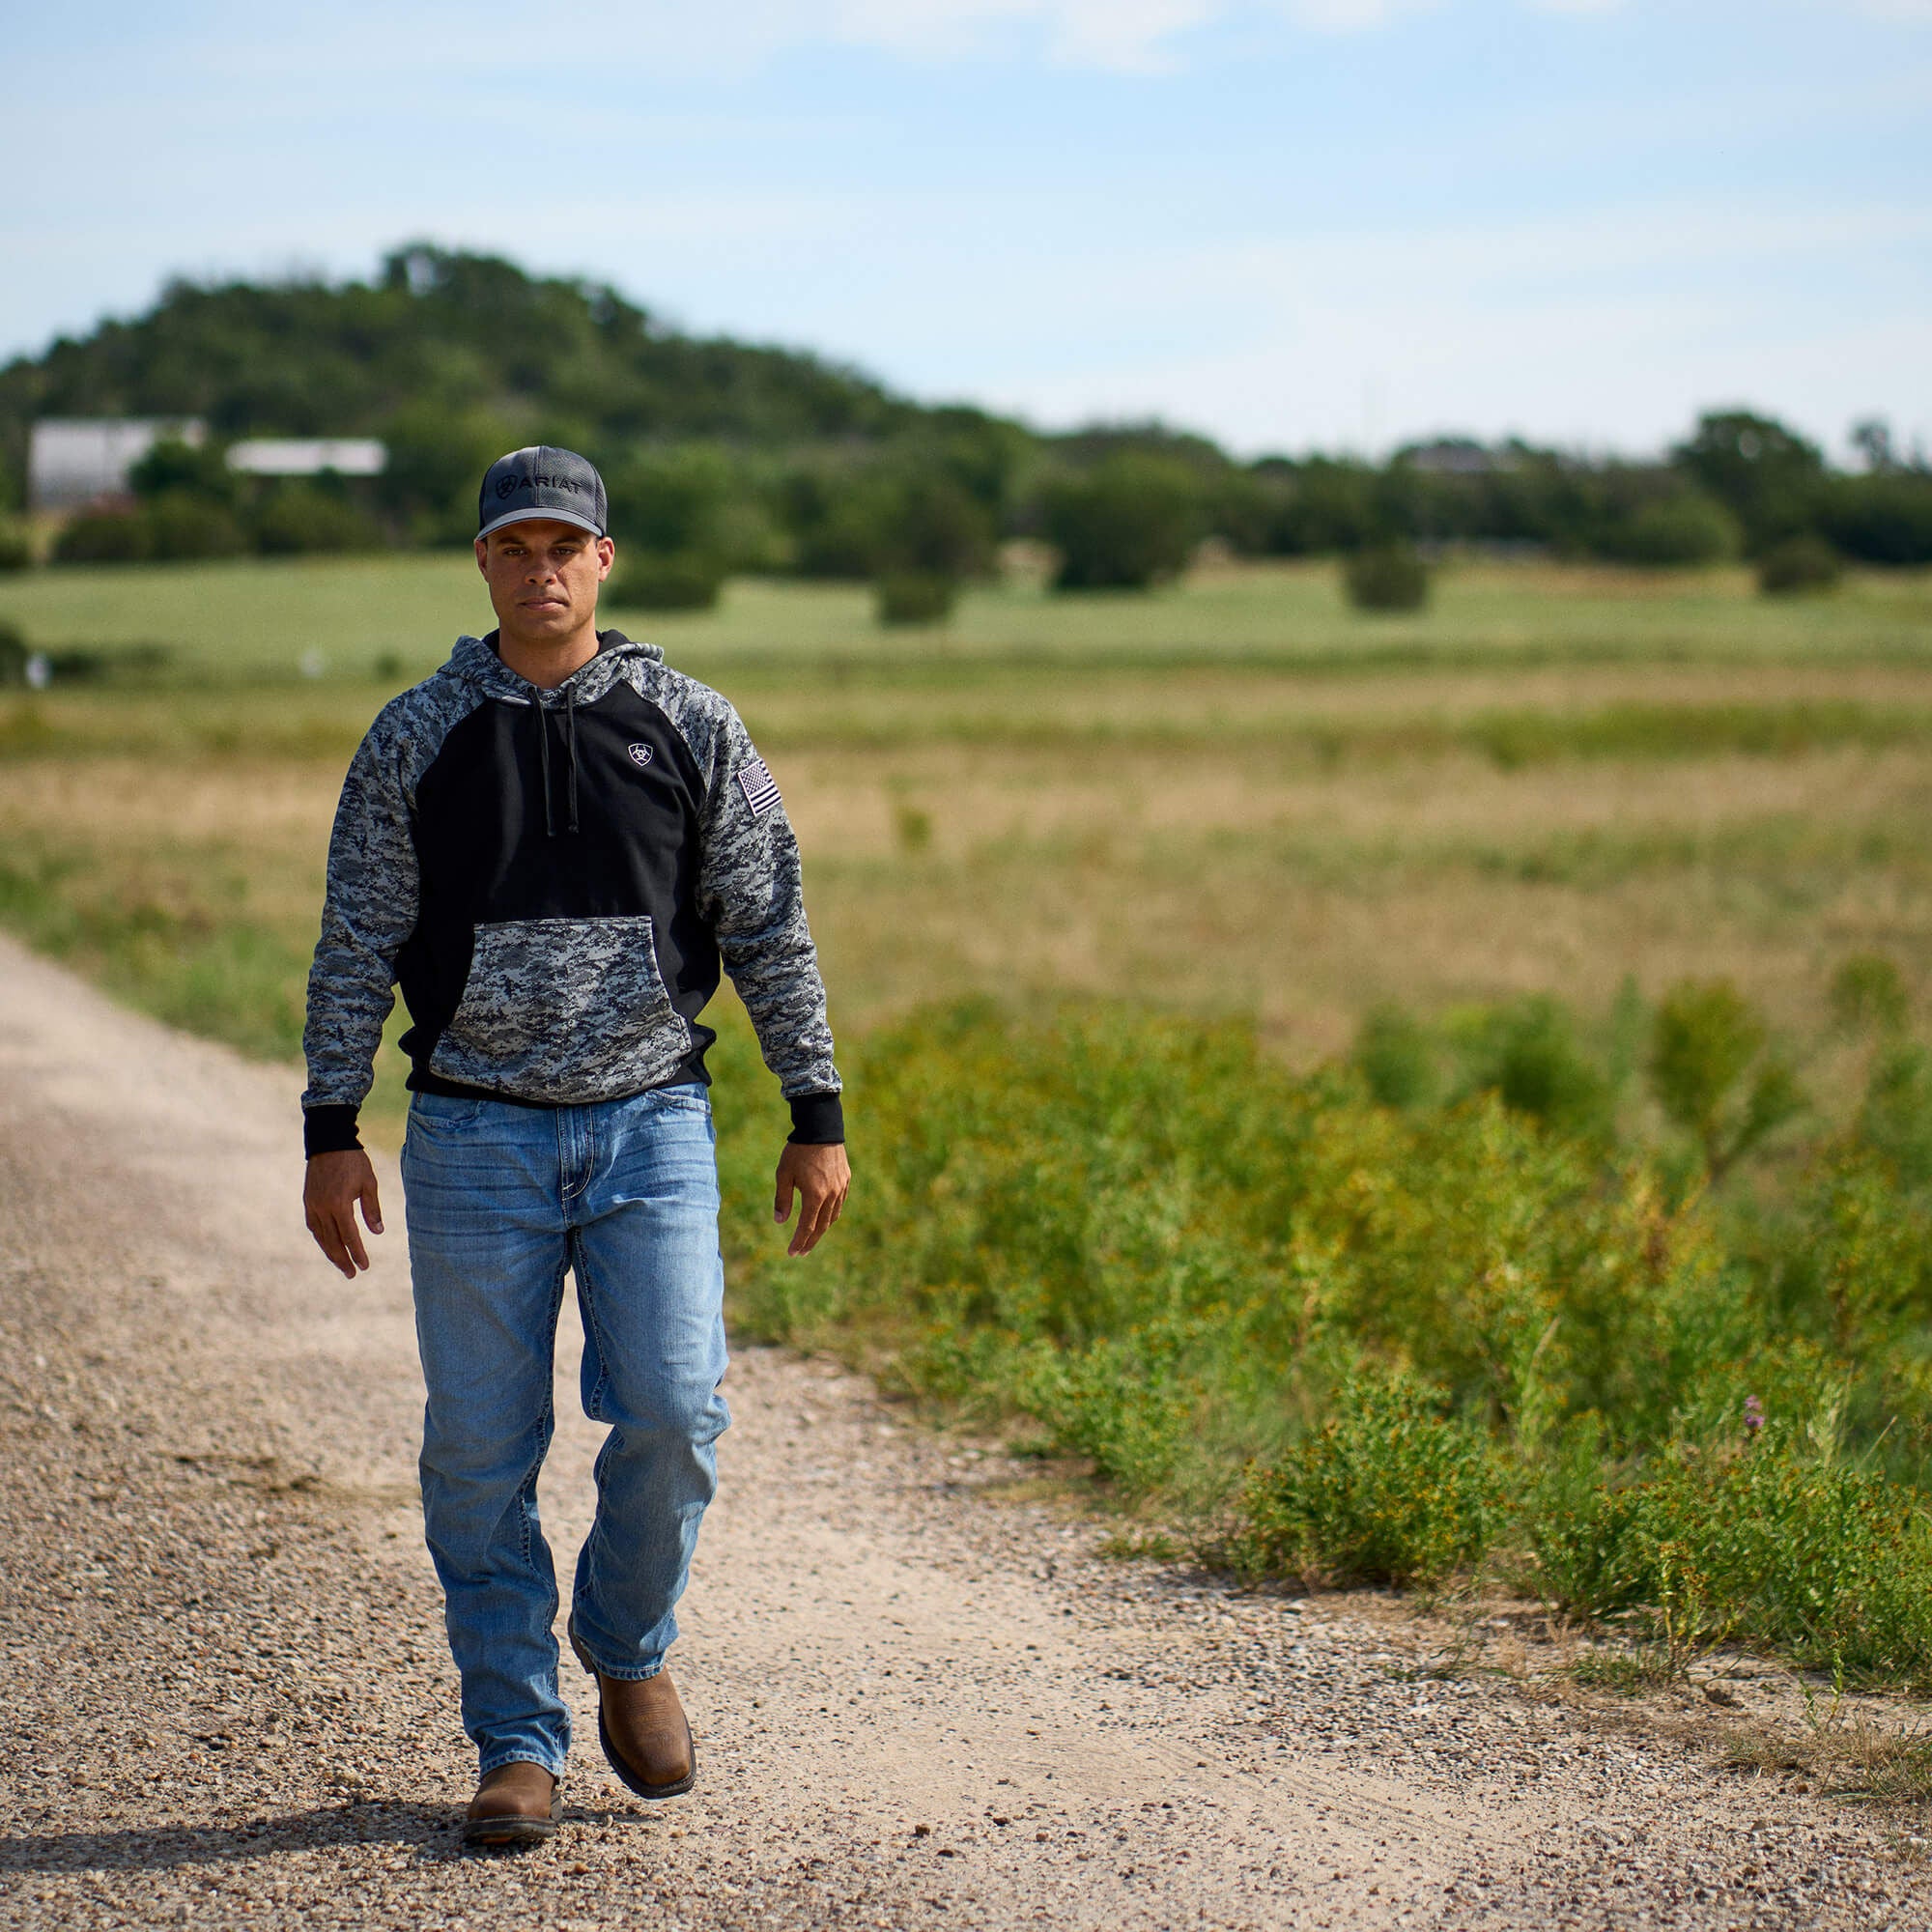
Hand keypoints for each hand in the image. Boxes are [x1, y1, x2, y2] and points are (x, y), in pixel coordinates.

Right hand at [304, 1150, 383, 1277]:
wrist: (328, 1142)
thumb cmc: (353, 1161)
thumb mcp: (369, 1183)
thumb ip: (372, 1208)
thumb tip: (378, 1232)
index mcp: (339, 1204)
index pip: (349, 1237)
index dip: (357, 1253)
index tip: (364, 1267)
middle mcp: (322, 1208)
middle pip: (333, 1242)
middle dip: (343, 1260)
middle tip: (352, 1274)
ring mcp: (312, 1205)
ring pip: (321, 1237)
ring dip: (331, 1252)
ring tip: (341, 1265)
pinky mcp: (308, 1201)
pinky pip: (314, 1226)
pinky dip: (321, 1238)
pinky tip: (328, 1245)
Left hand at [773, 1141, 850, 1257]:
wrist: (820, 1128)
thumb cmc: (797, 1151)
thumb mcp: (783, 1174)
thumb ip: (782, 1199)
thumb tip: (780, 1221)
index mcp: (815, 1195)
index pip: (806, 1227)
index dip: (799, 1242)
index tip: (791, 1253)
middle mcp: (831, 1195)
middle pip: (821, 1226)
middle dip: (810, 1241)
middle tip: (801, 1253)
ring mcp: (841, 1187)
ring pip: (833, 1216)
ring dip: (821, 1229)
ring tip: (811, 1237)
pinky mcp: (845, 1179)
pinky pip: (839, 1203)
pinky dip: (831, 1214)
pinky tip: (824, 1216)